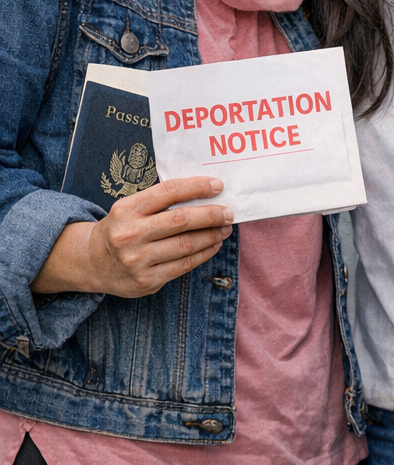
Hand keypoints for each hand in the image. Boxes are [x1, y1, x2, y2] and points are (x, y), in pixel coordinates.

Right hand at [32, 177, 232, 297]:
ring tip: (225, 228)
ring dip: (211, 235)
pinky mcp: (145, 281)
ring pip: (185, 245)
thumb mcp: (131, 207)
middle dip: (211, 215)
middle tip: (229, 212)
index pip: (168, 192)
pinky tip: (213, 245)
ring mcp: (137, 260)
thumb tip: (205, 193)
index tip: (218, 186)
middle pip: (180, 220)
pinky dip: (203, 254)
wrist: (91, 263)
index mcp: (127, 209)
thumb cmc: (121, 228)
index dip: (196, 187)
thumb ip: (160, 200)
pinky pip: (183, 266)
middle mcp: (130, 234)